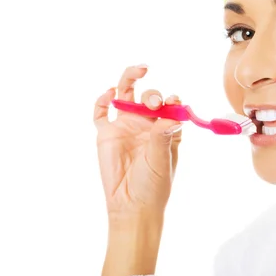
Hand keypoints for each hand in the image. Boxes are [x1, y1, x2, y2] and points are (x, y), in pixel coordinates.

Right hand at [93, 65, 182, 226]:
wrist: (130, 205)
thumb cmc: (153, 186)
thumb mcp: (162, 161)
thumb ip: (163, 138)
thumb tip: (171, 114)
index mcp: (165, 130)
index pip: (171, 106)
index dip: (172, 100)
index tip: (173, 101)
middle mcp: (146, 124)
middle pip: (149, 97)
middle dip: (153, 95)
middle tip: (155, 102)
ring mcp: (125, 127)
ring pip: (126, 95)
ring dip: (131, 79)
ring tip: (139, 70)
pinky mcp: (106, 134)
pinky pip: (101, 112)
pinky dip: (103, 100)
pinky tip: (110, 93)